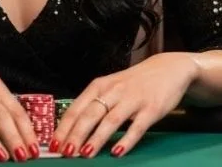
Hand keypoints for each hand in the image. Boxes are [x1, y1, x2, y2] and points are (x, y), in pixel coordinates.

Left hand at [50, 52, 198, 157]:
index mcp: (100, 85)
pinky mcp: (151, 109)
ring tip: (85, 154)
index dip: (63, 127)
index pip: (76, 108)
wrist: (168, 68)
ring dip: (96, 139)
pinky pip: (137, 127)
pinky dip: (126, 141)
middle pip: (90, 115)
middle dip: (75, 135)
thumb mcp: (110, 86)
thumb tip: (72, 128)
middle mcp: (114, 91)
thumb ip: (94, 104)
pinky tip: (117, 152)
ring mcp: (133, 100)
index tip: (53, 144)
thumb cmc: (134, 81)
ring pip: (111, 121)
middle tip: (65, 153)